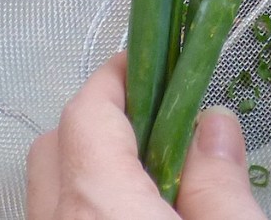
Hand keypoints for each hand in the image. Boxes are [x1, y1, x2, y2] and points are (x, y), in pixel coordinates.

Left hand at [26, 52, 265, 219]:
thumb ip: (219, 182)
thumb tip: (214, 123)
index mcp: (98, 205)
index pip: (86, 113)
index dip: (114, 79)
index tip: (149, 64)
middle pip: (53, 147)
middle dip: (96, 122)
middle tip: (156, 124)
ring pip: (51, 192)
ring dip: (89, 170)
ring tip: (153, 179)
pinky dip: (86, 207)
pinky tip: (136, 216)